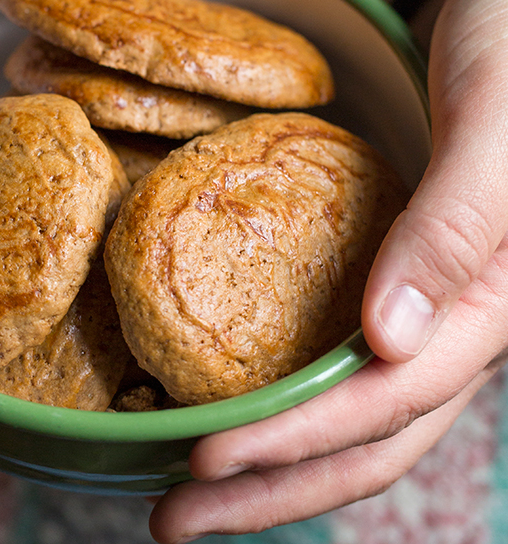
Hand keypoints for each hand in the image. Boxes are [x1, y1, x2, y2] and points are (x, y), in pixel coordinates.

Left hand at [149, 0, 507, 540]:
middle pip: (361, 445)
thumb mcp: (496, 127)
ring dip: (267, 470)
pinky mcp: (385, 293)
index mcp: (488, 308)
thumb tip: (389, 338)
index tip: (206, 459)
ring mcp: (418, 320)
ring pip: (344, 424)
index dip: (294, 439)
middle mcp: (449, 331)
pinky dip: (277, 411)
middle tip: (173, 522)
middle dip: (267, 491)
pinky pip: (332, 372)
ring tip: (186, 498)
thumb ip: (457, 226)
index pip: (384, 403)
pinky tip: (227, 421)